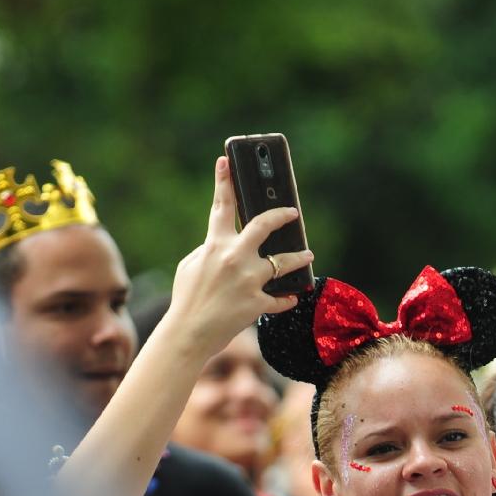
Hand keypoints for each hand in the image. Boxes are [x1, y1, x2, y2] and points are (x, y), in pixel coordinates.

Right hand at [159, 156, 314, 352]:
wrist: (187, 334)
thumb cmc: (187, 300)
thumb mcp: (191, 267)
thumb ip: (211, 251)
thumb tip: (230, 245)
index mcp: (213, 245)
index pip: (221, 206)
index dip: (224, 181)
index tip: (227, 160)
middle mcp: (233, 258)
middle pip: (263, 226)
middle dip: (281, 216)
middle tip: (293, 213)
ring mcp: (246, 280)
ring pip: (283, 263)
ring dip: (299, 258)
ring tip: (308, 256)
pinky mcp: (256, 303)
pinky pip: (279, 298)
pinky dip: (286, 298)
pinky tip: (292, 297)